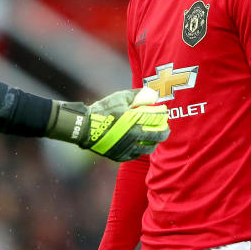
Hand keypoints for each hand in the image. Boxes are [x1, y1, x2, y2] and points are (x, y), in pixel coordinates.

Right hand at [46, 87, 169, 161]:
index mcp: (134, 120)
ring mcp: (127, 147)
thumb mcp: (119, 97)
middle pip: (157, 136)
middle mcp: (133, 135)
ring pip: (148, 149)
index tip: (165, 114)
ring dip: (154, 143)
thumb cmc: (102, 110)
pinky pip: (136, 155)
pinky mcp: (120, 156)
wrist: (84, 128)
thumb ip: (136, 95)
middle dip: (164, 132)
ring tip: (154, 139)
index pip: (156, 118)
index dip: (163, 116)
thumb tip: (151, 93)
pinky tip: (141, 146)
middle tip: (166, 129)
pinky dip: (140, 150)